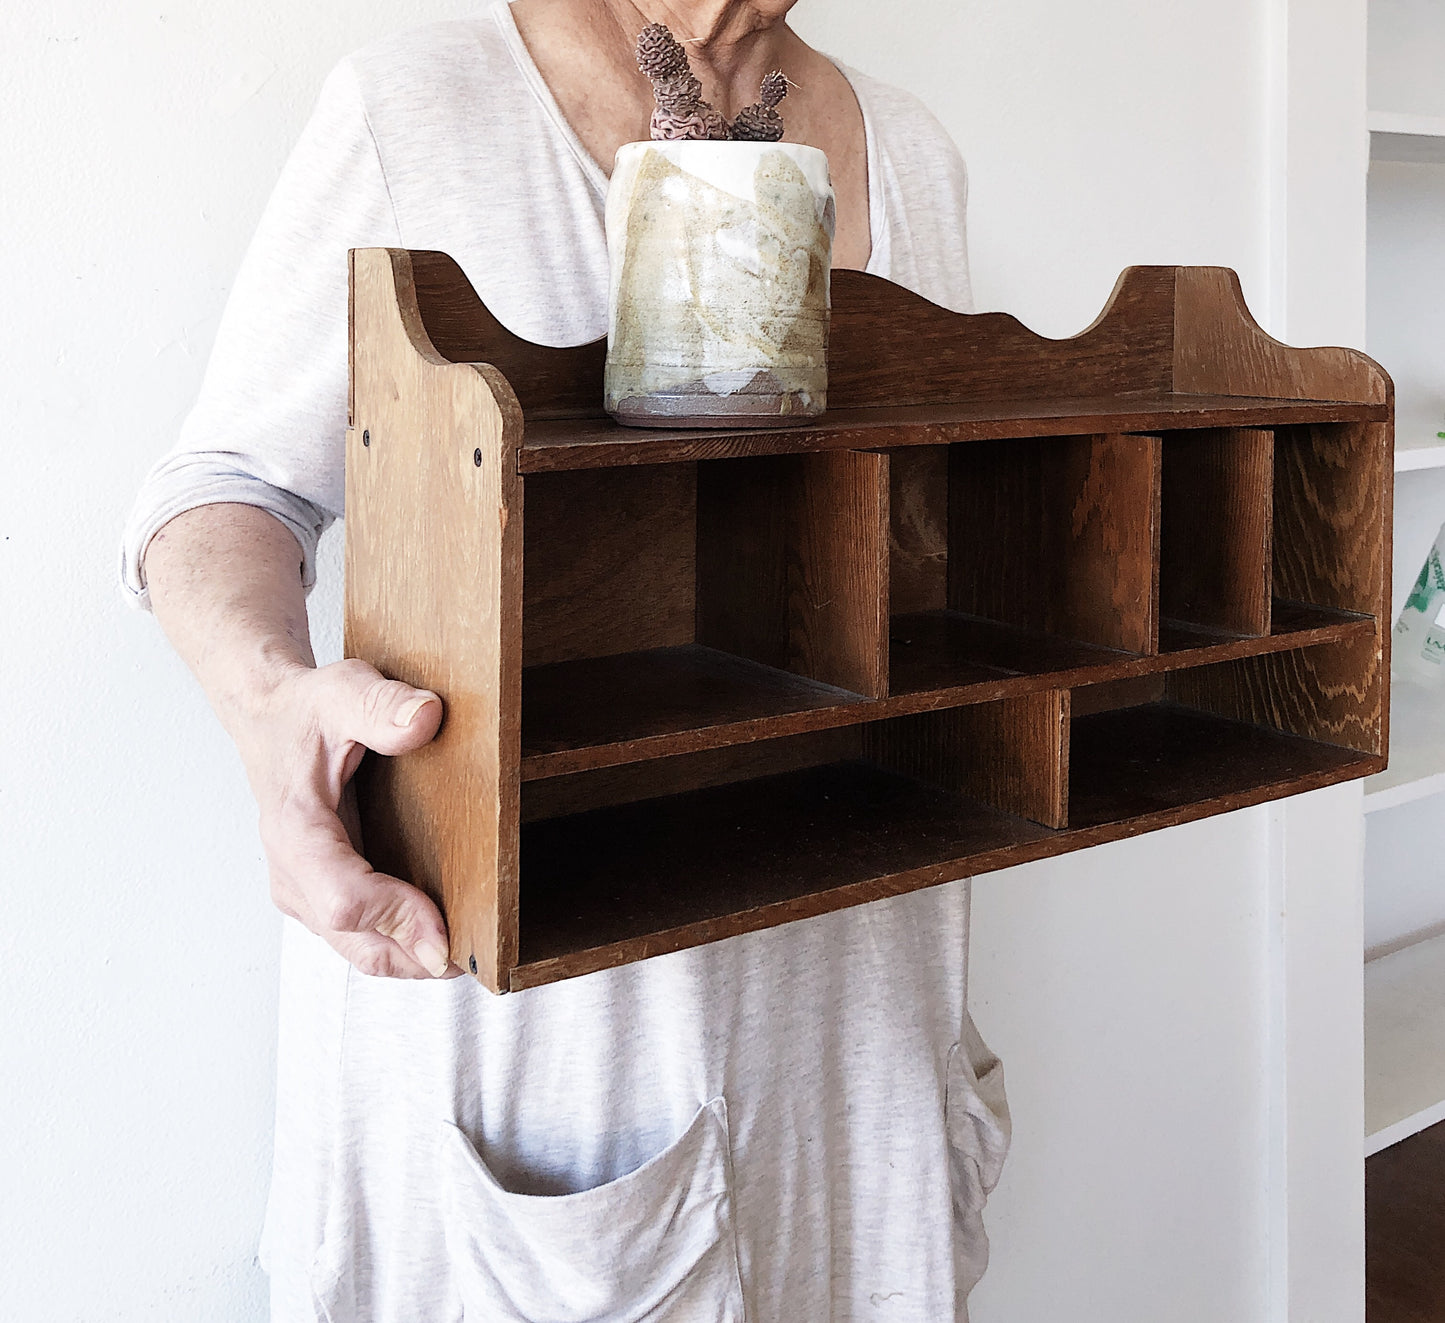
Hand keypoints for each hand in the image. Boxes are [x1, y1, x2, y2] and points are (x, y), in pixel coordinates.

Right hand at [238, 657, 458, 978]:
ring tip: (472, 947)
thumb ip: (381, 705)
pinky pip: (361, 936)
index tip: (450, 928)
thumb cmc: (305, 709)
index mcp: (295, 832)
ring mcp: (304, 891)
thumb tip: (426, 719)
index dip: (399, 920)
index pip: (344, 901)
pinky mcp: (319, 895)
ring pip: (360, 950)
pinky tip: (444, 929)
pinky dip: (402, 942)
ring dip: (413, 956)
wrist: (271, 719)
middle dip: (417, 955)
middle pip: (357, 941)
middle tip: (480, 956)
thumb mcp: (342, 690)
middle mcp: (293, 874)